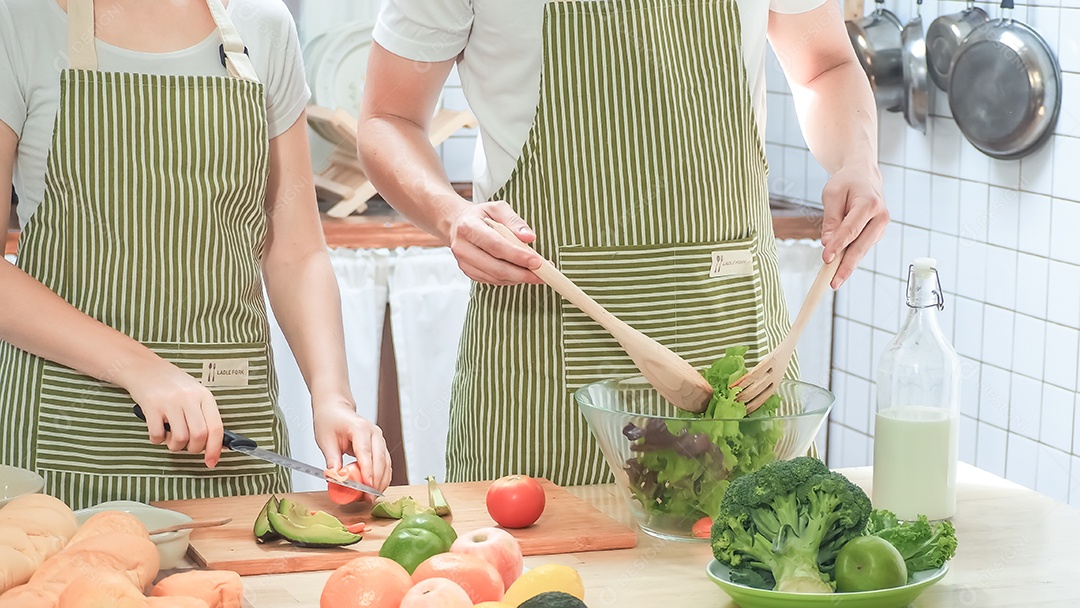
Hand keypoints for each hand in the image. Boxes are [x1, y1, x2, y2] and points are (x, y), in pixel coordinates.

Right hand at [122, 361, 223, 467]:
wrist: (144, 367)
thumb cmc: (171, 384)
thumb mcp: (194, 393)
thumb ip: (204, 415)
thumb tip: (216, 443)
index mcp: (204, 396)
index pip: (216, 427)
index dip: (216, 449)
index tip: (212, 462)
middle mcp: (189, 398)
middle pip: (199, 436)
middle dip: (193, 449)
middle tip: (186, 446)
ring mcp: (170, 402)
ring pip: (179, 438)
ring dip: (174, 446)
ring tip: (170, 437)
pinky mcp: (151, 406)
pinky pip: (157, 435)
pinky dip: (157, 440)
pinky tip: (157, 431)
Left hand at [312, 399, 391, 495]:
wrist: (335, 409)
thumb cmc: (330, 421)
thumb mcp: (326, 441)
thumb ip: (332, 460)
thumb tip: (336, 479)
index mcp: (360, 429)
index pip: (367, 453)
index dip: (368, 472)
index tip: (367, 488)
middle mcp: (374, 433)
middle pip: (380, 460)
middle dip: (376, 481)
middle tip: (368, 498)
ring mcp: (380, 440)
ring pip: (386, 464)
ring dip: (381, 481)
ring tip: (370, 497)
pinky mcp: (380, 447)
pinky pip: (385, 464)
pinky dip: (381, 477)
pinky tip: (375, 488)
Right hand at [447, 200, 544, 284]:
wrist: (457, 224)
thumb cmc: (480, 215)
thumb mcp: (498, 208)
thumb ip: (514, 221)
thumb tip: (529, 237)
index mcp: (469, 227)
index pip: (496, 245)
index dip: (517, 255)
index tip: (536, 261)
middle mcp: (463, 247)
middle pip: (496, 266)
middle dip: (522, 273)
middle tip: (542, 274)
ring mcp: (464, 262)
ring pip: (495, 277)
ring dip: (518, 278)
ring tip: (537, 274)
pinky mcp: (468, 272)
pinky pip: (492, 281)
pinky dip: (509, 280)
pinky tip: (521, 274)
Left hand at [819, 164, 888, 287]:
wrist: (863, 176)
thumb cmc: (846, 183)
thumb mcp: (832, 194)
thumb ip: (831, 219)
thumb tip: (828, 243)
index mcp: (870, 204)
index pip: (851, 229)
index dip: (839, 246)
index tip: (826, 259)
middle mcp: (880, 217)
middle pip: (861, 246)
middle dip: (846, 266)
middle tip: (833, 282)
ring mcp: (880, 228)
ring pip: (861, 250)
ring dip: (847, 266)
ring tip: (833, 281)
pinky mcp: (876, 234)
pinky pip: (860, 248)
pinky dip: (849, 258)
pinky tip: (837, 269)